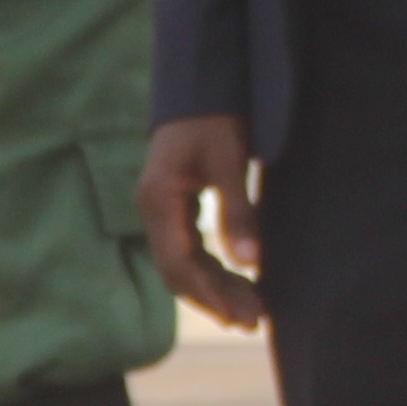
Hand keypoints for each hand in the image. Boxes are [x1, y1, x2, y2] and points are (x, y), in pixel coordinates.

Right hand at [140, 114, 265, 328]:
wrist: (201, 84)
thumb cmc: (216, 117)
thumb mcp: (231, 161)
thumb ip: (238, 211)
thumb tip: (250, 262)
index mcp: (159, 202)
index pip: (179, 264)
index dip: (210, 294)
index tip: (242, 314)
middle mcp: (153, 211)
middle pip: (179, 271)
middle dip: (215, 297)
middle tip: (253, 321)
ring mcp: (161, 210)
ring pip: (184, 263)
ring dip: (215, 287)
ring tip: (250, 311)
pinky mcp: (174, 207)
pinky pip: (189, 248)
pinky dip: (213, 268)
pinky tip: (236, 282)